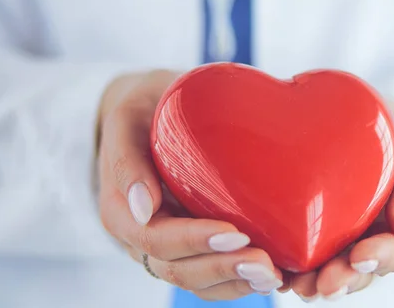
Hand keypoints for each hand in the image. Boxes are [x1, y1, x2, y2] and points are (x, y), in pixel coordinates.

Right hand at [96, 70, 283, 300]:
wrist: (153, 111)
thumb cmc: (143, 110)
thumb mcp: (126, 120)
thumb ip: (126, 158)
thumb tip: (144, 208)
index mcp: (121, 211)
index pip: (155, 239)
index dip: (195, 241)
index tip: (236, 232)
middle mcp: (141, 237)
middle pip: (178, 268)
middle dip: (222, 268)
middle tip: (265, 264)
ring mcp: (167, 244)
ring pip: (196, 280)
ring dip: (235, 282)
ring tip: (273, 276)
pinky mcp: (191, 242)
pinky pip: (210, 274)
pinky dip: (238, 279)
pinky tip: (270, 275)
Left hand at [289, 109, 393, 301]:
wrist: (344, 106)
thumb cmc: (383, 125)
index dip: (383, 258)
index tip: (360, 255)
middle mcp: (369, 230)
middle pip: (363, 268)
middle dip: (346, 280)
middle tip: (325, 285)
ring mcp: (338, 231)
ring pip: (333, 268)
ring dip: (318, 283)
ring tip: (300, 287)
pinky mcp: (307, 226)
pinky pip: (302, 254)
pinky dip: (293, 269)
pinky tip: (280, 275)